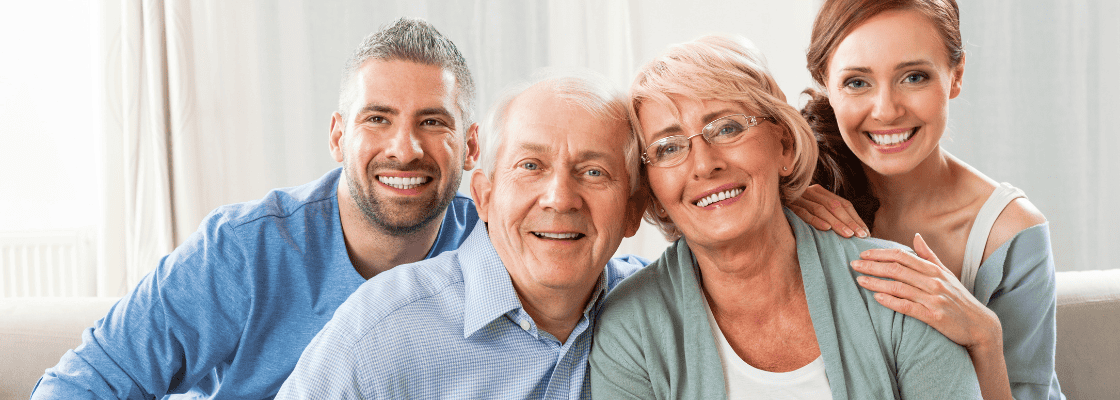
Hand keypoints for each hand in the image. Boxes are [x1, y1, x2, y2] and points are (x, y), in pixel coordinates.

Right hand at [789, 184, 868, 237]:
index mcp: (820, 191)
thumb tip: (849, 230)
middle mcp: (811, 192)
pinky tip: (825, 229)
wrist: (765, 198)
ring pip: (822, 209)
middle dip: (849, 221)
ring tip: (847, 235)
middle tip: (860, 235)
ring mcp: (799, 198)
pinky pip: (804, 213)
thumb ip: (826, 213)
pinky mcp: (788, 206)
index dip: (855, 217)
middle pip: (835, 206)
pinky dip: (815, 220)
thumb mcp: (811, 207)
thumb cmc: (792, 208)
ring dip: (836, 222)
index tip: (865, 232)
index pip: (843, 203)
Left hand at [851, 233, 1002, 349]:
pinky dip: (891, 302)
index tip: (863, 253)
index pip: (902, 256)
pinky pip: (908, 307)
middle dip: (872, 266)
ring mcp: (934, 298)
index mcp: (934, 270)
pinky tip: (877, 298)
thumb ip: (928, 256)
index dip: (881, 253)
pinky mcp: (934, 316)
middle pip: (897, 269)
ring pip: (899, 287)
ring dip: (877, 283)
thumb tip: (915, 236)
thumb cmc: (959, 298)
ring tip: (859, 280)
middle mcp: (933, 282)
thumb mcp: (946, 274)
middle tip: (853, 265)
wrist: (979, 325)